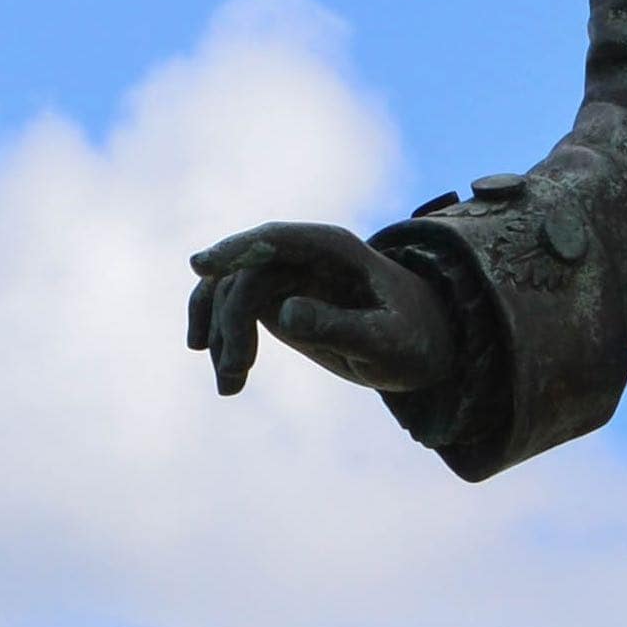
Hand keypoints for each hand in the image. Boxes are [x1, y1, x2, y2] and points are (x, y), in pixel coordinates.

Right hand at [186, 223, 457, 397]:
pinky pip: (233, 310)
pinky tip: (225, 375)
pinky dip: (221, 336)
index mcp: (336, 249)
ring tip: (230, 387)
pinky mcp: (277, 302)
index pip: (277, 240)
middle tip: (235, 373)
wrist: (426, 347)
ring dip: (221, 336)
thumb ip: (340, 326)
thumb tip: (284, 313)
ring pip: (230, 293)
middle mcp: (305, 256)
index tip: (200, 267)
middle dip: (232, 320)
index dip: (237, 249)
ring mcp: (287, 277)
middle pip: (247, 274)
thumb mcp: (386, 341)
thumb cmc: (416, 338)